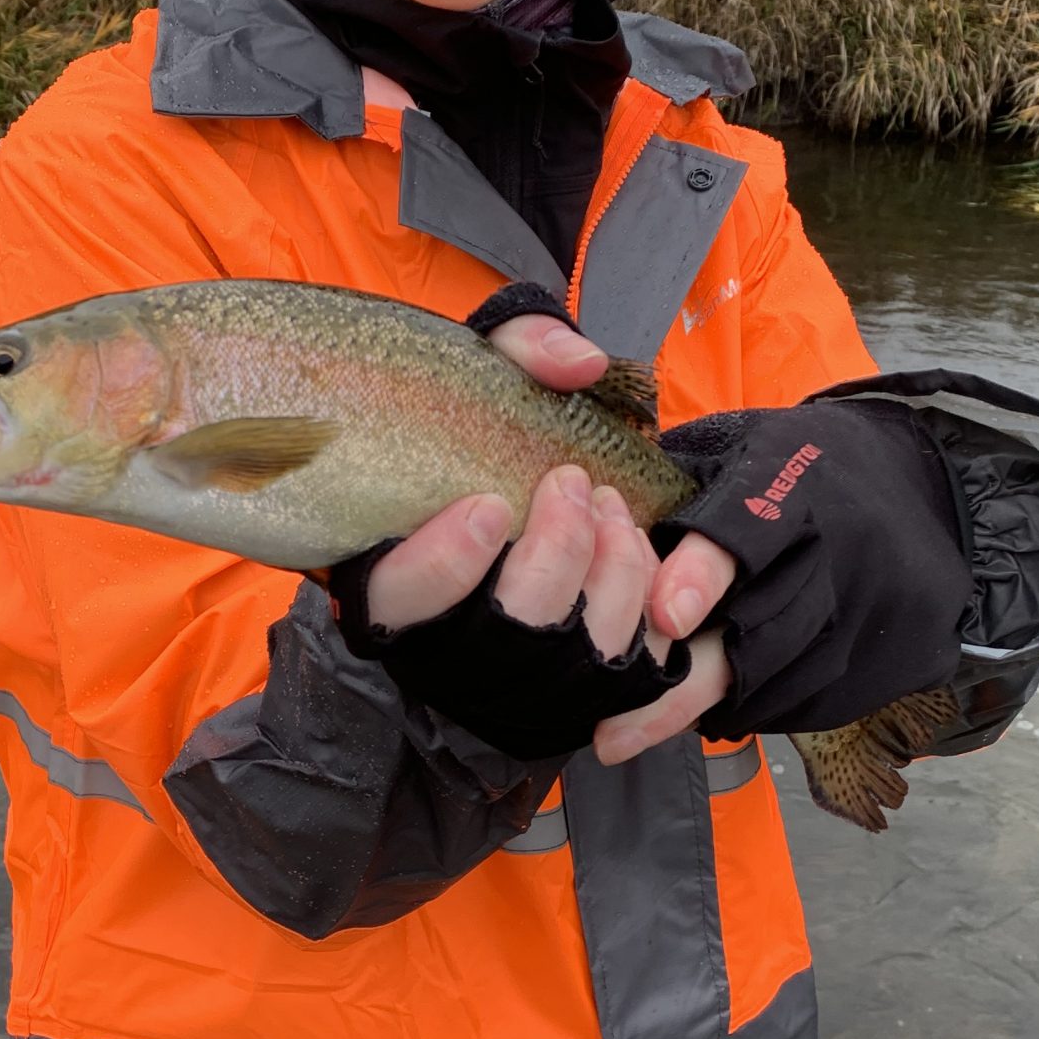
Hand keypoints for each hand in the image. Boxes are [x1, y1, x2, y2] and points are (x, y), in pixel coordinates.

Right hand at [362, 312, 737, 754]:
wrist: (514, 479)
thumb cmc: (484, 427)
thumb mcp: (483, 370)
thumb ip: (522, 347)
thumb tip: (582, 365)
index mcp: (390, 576)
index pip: (401, 600)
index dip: (445, 564)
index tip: (488, 507)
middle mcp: (446, 643)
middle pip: (506, 631)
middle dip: (556, 554)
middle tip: (572, 484)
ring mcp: (514, 678)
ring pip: (575, 659)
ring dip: (613, 576)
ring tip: (612, 512)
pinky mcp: (576, 691)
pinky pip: (629, 679)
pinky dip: (648, 614)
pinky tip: (637, 554)